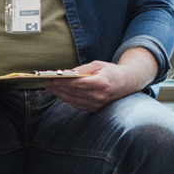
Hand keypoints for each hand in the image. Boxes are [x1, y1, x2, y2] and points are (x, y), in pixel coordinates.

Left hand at [44, 49, 158, 111]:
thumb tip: (66, 73)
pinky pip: (77, 105)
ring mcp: (97, 105)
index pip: (75, 84)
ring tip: (50, 88)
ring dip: (59, 94)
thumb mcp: (97, 64)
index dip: (61, 82)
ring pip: (73, 100)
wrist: (127, 83)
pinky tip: (60, 94)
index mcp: (100, 84)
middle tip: (46, 83)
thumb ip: (82, 69)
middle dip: (57, 88)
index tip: (50, 79)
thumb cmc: (111, 71)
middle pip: (72, 93)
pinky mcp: (95, 109)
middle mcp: (98, 96)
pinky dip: (67, 99)